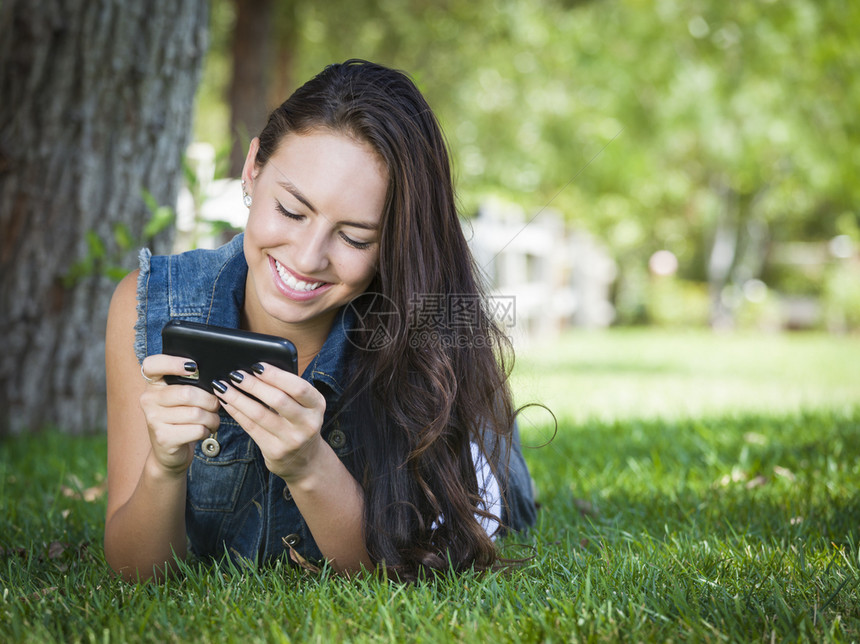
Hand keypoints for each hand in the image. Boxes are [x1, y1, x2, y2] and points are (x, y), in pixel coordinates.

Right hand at [139, 355, 220, 474]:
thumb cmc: (181, 419)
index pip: (153, 364)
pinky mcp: (164, 438)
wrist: (169, 452)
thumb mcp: (181, 398)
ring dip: (212, 418)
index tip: (193, 366)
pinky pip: (197, 429)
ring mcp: (153, 419)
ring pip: (196, 413)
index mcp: (153, 384)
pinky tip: (204, 431)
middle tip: (215, 406)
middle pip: (187, 393)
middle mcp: (148, 399)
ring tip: (211, 420)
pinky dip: (207, 430)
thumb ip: (191, 383)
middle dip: (210, 400)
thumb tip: (215, 379)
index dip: (173, 362)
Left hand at [211, 363, 326, 482]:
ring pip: (259, 414)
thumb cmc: (300, 423)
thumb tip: (256, 371)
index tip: (256, 365)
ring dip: (237, 398)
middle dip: (253, 385)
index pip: (298, 387)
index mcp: (317, 405)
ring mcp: (292, 440)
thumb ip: (288, 390)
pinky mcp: (275, 451)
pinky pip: (250, 427)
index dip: (276, 375)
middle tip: (235, 374)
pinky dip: (236, 412)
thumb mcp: (304, 406)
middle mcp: (308, 424)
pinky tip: (226, 402)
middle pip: (278, 400)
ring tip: (223, 386)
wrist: (305, 461)